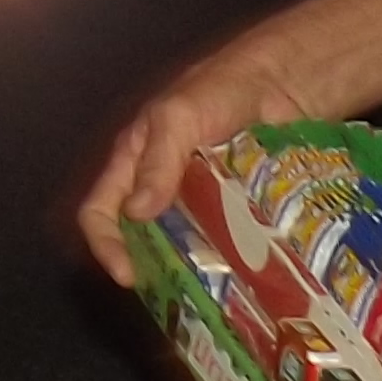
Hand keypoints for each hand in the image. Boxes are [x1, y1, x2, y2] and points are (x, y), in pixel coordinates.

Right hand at [75, 35, 310, 283]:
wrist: (281, 85)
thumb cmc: (219, 89)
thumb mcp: (178, 118)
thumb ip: (157, 161)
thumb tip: (135, 213)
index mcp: (133, 162)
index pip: (100, 210)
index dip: (104, 245)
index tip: (127, 276)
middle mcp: (159, 186)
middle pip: (138, 236)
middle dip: (148, 266)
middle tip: (172, 294)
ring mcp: (197, 201)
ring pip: (181, 245)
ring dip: (190, 268)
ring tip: (208, 295)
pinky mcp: (232, 209)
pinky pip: (220, 242)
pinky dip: (225, 260)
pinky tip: (240, 278)